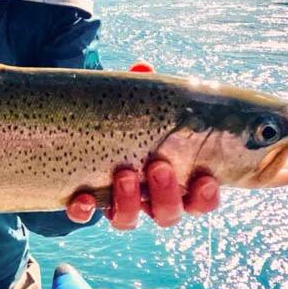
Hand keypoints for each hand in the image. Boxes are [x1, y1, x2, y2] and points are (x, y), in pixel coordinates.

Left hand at [66, 61, 220, 229]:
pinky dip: (84, 210)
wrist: (83, 131)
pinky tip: (81, 197)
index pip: (200, 200)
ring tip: (123, 173)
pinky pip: (85, 216)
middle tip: (157, 166)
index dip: (206, 197)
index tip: (205, 179)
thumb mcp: (139, 105)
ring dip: (129, 202)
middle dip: (166, 194)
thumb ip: (145, 92)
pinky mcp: (87, 203)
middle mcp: (149, 199)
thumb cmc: (129, 120)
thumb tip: (143, 68)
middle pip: (168, 214)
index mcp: (174, 179)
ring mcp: (118, 204)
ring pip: (129, 220)